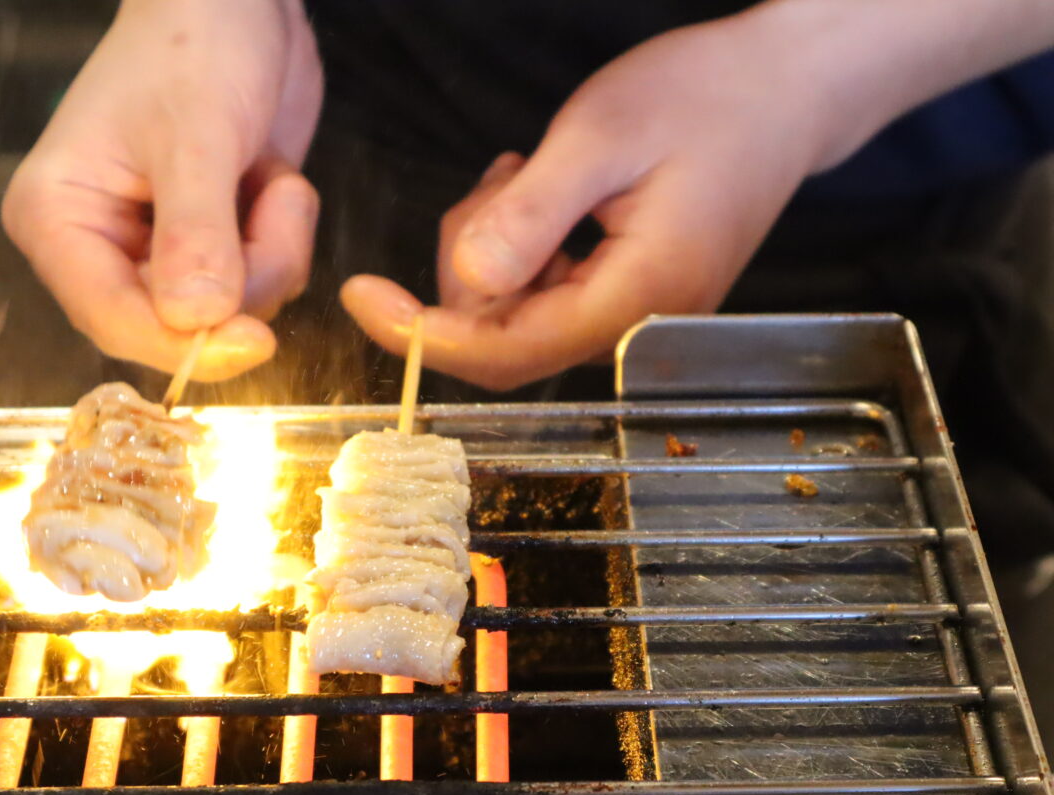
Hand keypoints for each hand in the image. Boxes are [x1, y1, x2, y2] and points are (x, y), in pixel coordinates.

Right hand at [3, 0, 321, 380]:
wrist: (239, 1)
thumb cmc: (194, 41)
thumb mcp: (196, 133)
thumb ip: (195, 231)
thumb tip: (193, 320)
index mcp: (58, 219)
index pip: (111, 320)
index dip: (185, 343)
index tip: (255, 340)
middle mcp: (100, 247)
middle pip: (176, 329)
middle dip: (241, 279)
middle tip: (266, 202)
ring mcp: (159, 253)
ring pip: (230, 315)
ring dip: (273, 252)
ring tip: (266, 177)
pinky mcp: (212, 249)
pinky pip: (262, 289)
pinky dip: (285, 240)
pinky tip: (271, 180)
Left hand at [342, 13, 836, 390]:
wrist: (783, 94)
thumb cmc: (705, 100)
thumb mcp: (603, 138)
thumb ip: (532, 215)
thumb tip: (467, 282)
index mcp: (636, 300)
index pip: (506, 352)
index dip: (423, 333)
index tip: (360, 296)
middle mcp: (634, 328)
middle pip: (500, 337)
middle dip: (468, 267)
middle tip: (502, 179)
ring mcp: (629, 318)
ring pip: (513, 313)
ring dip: (495, 247)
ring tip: (530, 173)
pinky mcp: (621, 298)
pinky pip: (537, 293)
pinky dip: (518, 245)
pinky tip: (543, 190)